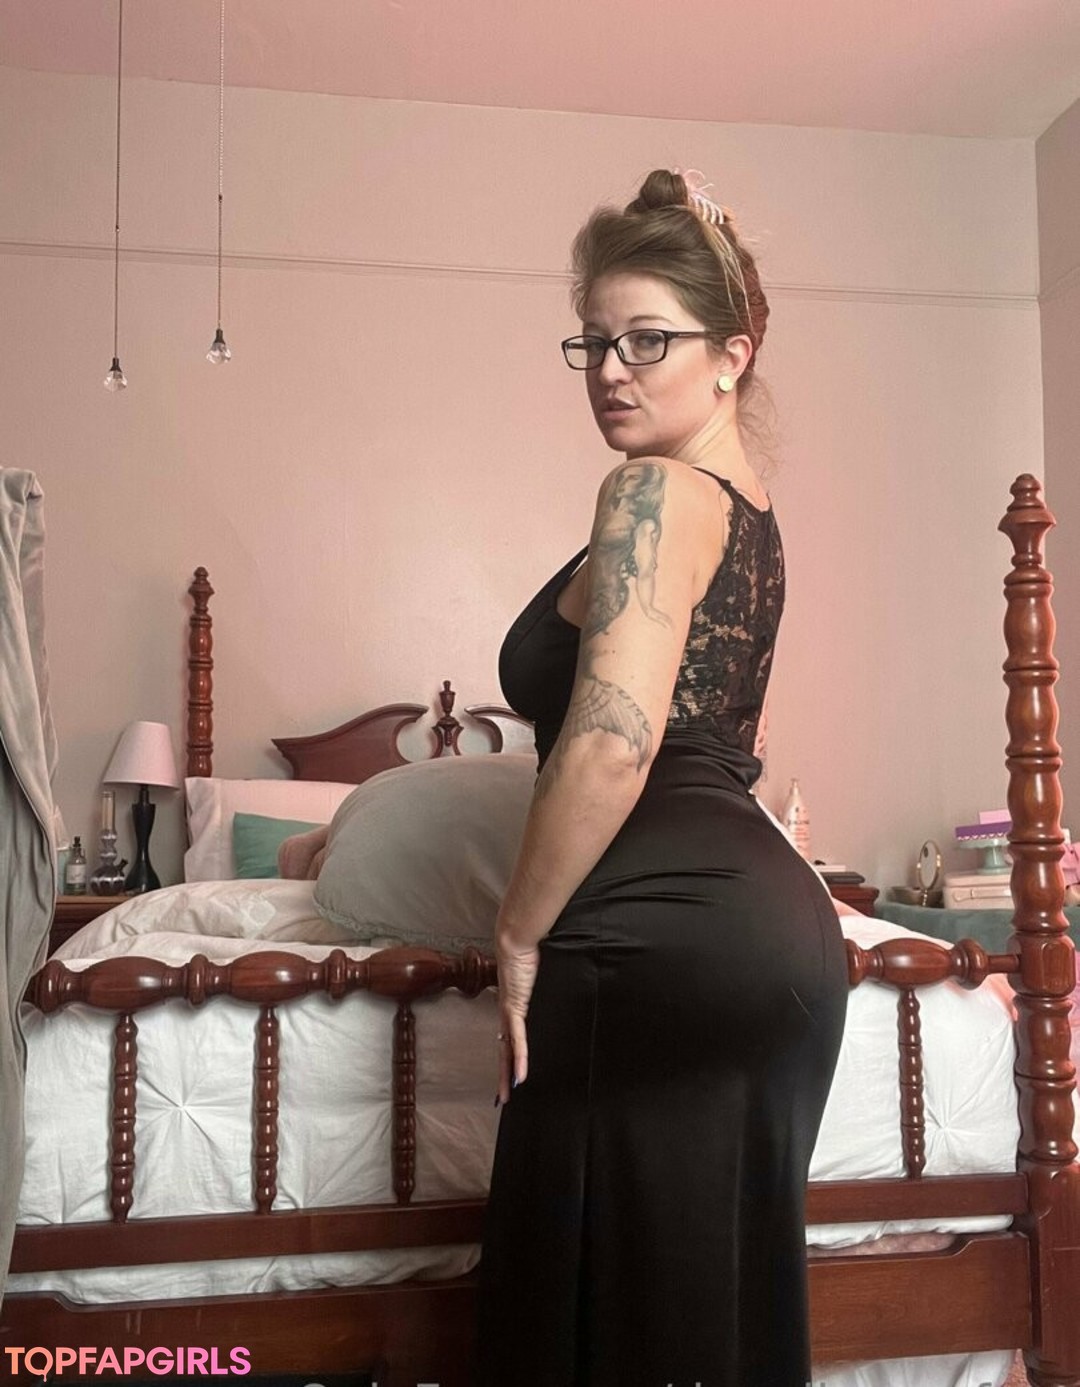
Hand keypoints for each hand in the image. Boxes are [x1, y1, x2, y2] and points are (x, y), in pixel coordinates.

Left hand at [495, 932, 539, 1104]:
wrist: (517, 938)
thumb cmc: (529, 952)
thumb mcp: (540, 976)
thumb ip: (545, 985)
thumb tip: (557, 983)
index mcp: (512, 1007)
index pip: (510, 1038)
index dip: (509, 1057)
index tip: (509, 1074)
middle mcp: (507, 1013)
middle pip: (504, 1050)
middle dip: (503, 1075)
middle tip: (503, 1098)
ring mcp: (509, 1013)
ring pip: (507, 1050)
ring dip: (507, 1074)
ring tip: (507, 1095)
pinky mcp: (514, 1008)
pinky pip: (517, 1039)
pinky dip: (519, 1058)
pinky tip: (520, 1076)